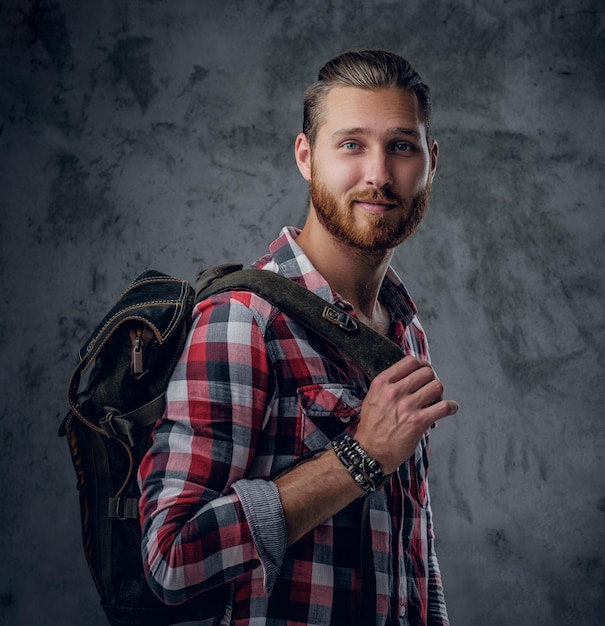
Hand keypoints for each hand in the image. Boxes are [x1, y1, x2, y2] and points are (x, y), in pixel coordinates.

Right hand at [354, 356, 457, 473]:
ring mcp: (407, 406)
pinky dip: (451, 407)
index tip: (424, 372)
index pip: (410, 361)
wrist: (370, 451)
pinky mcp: (418, 422)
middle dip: (431, 380)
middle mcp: (394, 391)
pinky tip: (449, 409)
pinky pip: (444, 407)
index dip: (422, 365)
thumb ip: (390, 383)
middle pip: (426, 372)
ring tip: (436, 401)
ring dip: (440, 394)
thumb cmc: (372, 426)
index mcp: (382, 382)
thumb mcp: (373, 396)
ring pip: (437, 386)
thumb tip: (411, 375)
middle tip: (430, 390)